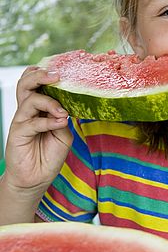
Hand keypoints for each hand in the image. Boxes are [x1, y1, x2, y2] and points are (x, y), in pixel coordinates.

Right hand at [3, 66, 71, 192]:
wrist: (36, 178)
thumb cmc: (49, 156)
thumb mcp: (63, 135)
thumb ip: (63, 120)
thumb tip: (65, 108)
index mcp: (39, 109)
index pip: (38, 84)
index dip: (46, 75)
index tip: (64, 72)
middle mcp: (28, 111)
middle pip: (26, 84)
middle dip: (40, 76)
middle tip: (56, 75)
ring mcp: (21, 121)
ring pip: (29, 99)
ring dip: (49, 101)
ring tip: (62, 111)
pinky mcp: (17, 133)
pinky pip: (32, 122)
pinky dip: (48, 121)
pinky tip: (60, 122)